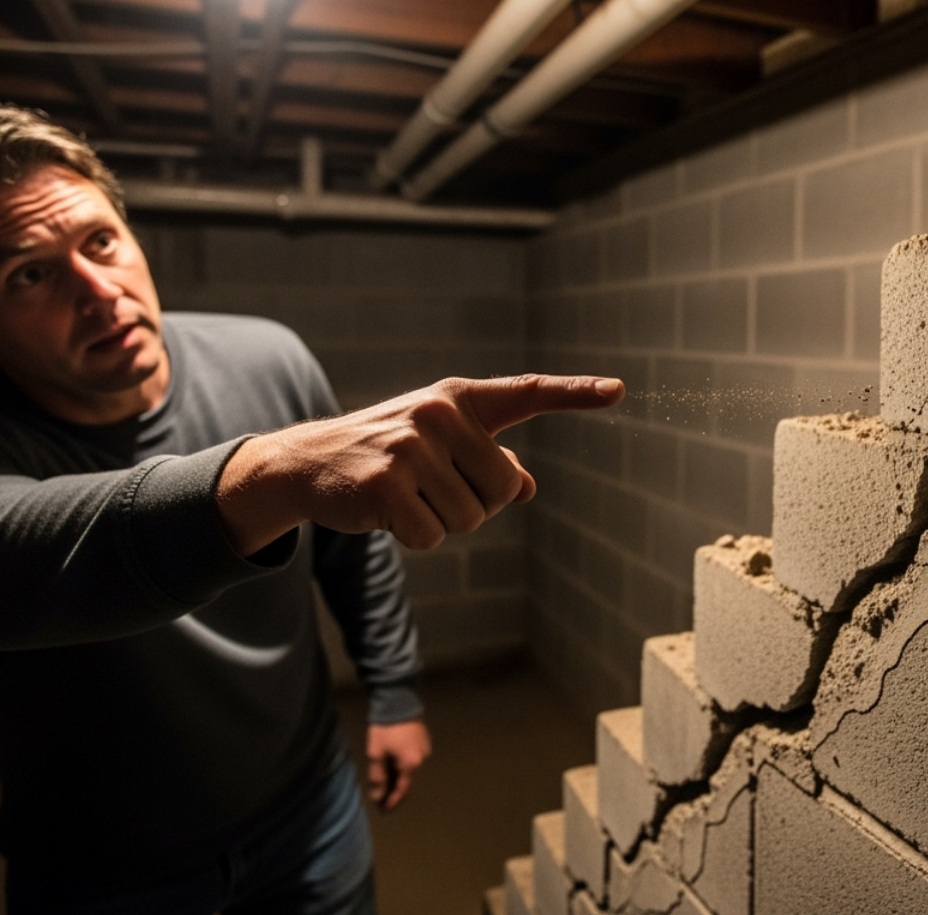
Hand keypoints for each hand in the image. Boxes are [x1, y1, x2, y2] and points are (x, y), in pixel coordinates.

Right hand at [216, 374, 624, 554]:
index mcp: (460, 400)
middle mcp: (440, 415)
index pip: (528, 392)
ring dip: (442, 522)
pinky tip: (388, 512)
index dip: (576, 394)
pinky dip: (415, 537)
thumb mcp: (438, 446)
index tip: (619, 390)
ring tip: (407, 496)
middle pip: (504, 488)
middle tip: (432, 489)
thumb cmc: (386, 454)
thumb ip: (486, 460)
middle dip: (477, 503)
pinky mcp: (387, 484)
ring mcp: (412, 448)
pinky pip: (434, 536)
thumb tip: (527, 485)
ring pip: (471, 518)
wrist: (308, 462)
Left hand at [367, 719, 431, 811]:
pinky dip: (404, 766)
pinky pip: (414, 759)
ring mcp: (425, 748)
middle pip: (409, 781)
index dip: (393, 801)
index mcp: (412, 764)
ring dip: (400, 778)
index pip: (403, 789)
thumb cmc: (385, 729)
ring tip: (387, 784)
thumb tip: (378, 796)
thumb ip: (378, 777)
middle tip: (384, 799)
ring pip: (412, 770)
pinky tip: (394, 767)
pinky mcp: (424, 740)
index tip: (384, 809)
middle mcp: (423, 759)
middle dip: (396, 791)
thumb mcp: (376, 754)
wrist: (397, 701)